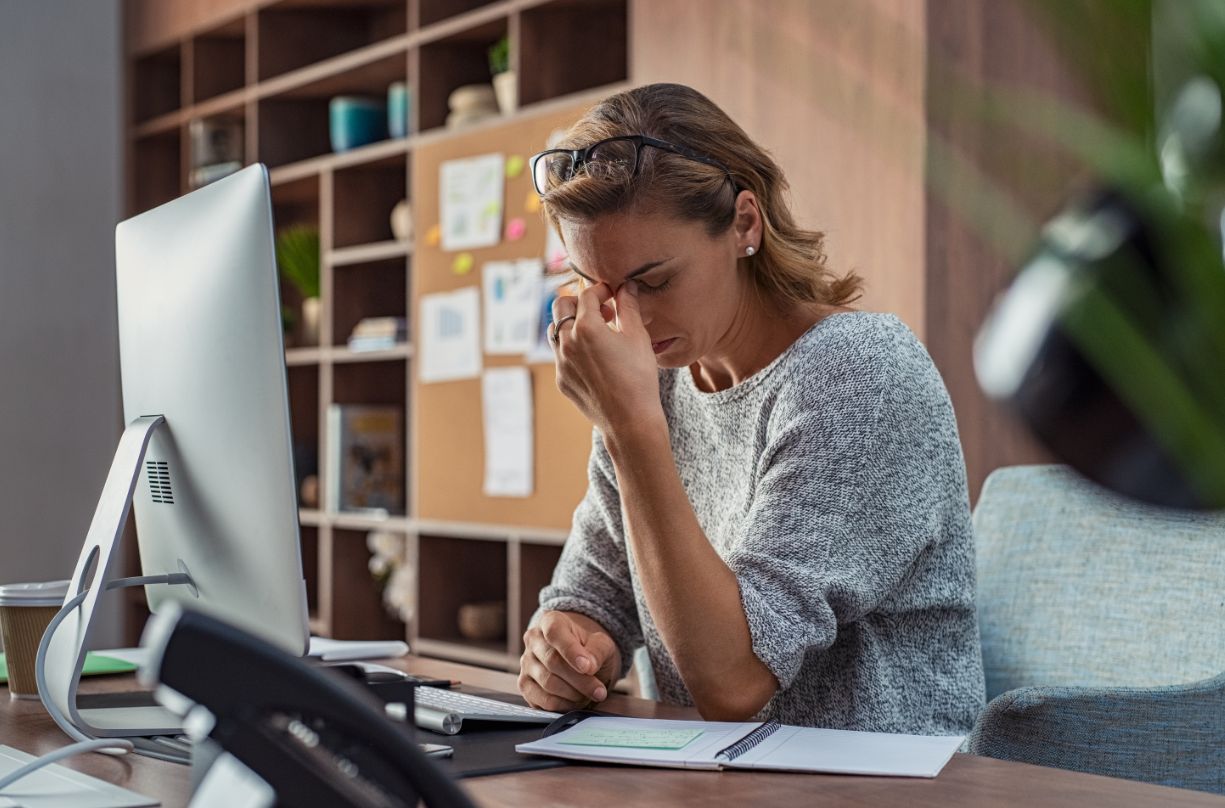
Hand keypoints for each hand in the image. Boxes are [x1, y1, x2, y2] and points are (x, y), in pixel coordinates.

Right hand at [518, 610, 620, 711]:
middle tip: (599, 691)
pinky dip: (563, 705)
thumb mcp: (602, 644)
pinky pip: (542, 700)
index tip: (588, 668)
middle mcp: (533, 640)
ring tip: (590, 694)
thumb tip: (588, 666)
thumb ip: (597, 652)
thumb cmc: (589, 649)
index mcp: (551, 621)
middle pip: (553, 662)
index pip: (555, 633)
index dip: (571, 651)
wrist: (580, 660)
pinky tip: (576, 701)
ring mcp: (526, 663)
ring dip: (574, 694)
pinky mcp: (525, 685)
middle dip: (580, 680)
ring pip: (548, 683)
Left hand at [551, 282, 662, 435]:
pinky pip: (560, 355)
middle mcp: (567, 342)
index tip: (613, 295)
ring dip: (571, 324)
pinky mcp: (561, 379)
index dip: (601, 290)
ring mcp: (560, 363)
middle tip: (602, 311)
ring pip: (555, 330)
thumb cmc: (638, 378)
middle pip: (560, 305)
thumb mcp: (637, 337)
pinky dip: (572, 347)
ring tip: (596, 333)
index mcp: (586, 327)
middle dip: (579, 302)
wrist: (630, 421)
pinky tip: (594, 357)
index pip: (587, 295)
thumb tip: (626, 285)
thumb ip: (629, 306)